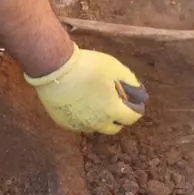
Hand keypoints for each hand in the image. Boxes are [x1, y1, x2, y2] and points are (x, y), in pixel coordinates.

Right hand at [25, 44, 147, 134]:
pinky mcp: (64, 123)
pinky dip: (82, 117)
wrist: (55, 68)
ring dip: (99, 118)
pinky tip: (79, 102)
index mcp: (112, 110)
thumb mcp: (115, 68)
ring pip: (95, 127)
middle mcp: (97, 123)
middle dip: (117, 118)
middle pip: (113, 128)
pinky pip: (79, 124)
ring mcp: (79, 125)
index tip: (133, 102)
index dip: (135, 110)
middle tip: (114, 103)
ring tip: (95, 101)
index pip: (131, 118)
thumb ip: (130, 81)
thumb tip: (138, 92)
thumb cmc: (87, 66)